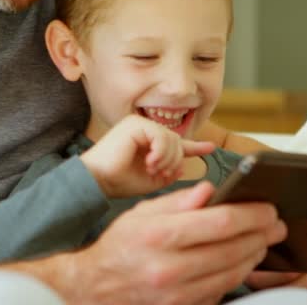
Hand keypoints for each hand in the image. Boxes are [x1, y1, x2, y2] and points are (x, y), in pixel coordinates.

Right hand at [64, 182, 286, 304]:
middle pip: (235, 249)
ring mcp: (178, 294)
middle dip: (262, 234)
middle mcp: (170, 268)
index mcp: (159, 236)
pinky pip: (221, 291)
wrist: (96, 287)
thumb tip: (210, 191)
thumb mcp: (141, 214)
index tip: (267, 208)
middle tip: (275, 224)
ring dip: (255, 254)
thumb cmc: (120, 246)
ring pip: (233, 273)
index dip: (253, 214)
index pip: (222, 222)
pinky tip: (242, 260)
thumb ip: (177, 201)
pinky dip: (237, 274)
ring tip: (263, 240)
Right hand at [80, 115, 214, 197]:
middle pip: (177, 141)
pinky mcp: (135, 124)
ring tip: (152, 169)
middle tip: (160, 174)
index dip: (195, 146)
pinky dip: (161, 152)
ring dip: (167, 159)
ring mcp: (139, 124)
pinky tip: (150, 162)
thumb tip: (183, 166)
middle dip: (175, 160)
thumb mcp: (150, 181)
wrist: (96, 181)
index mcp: (146, 141)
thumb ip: (168, 173)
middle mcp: (143, 129)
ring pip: (172, 139)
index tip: (210, 148)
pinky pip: (161, 136)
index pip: (175, 141)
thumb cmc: (118, 182)